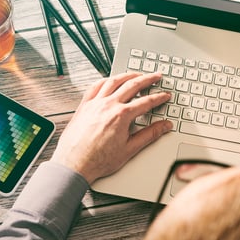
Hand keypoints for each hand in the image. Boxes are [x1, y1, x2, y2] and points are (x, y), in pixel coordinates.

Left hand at [51, 72, 171, 183]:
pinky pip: (95, 86)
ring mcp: (95, 103)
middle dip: (147, 79)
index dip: (159, 97)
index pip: (146, 102)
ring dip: (128, 75)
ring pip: (114, 81)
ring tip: (137, 74)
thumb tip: (164, 126)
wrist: (74, 165)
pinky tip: (110, 80)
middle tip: (156, 76)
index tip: (165, 95)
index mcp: (121, 116)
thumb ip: (150, 135)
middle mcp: (108, 105)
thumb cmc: (98, 160)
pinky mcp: (84, 106)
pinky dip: (106, 80)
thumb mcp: (129, 149)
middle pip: (132, 85)